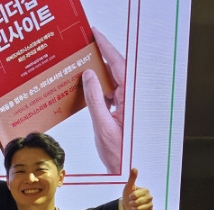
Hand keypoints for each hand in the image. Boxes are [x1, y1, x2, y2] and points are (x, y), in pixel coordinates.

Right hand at [82, 26, 125, 174]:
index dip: (106, 46)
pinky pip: (111, 91)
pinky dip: (99, 86)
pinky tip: (86, 85)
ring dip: (98, 71)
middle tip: (85, 43)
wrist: (127, 171)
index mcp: (130, 97)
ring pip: (113, 79)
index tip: (95, 34)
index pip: (117, 64)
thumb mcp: (103, 125)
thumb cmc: (119, 154)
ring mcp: (127, 103)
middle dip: (101, 54)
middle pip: (116, 68)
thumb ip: (95, 98)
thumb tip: (88, 75)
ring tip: (82, 62)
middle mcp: (131, 97)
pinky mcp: (122, 110)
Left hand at [121, 168, 152, 209]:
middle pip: (138, 202)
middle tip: (131, 202)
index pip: (136, 195)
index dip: (130, 197)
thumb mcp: (129, 186)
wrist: (127, 206)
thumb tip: (134, 168)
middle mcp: (150, 197)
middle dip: (132, 203)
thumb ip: (132, 178)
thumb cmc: (128, 195)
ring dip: (134, 209)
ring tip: (134, 206)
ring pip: (141, 209)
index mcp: (146, 190)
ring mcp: (150, 205)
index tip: (130, 196)